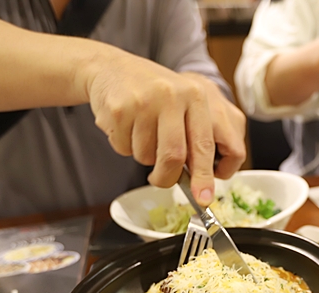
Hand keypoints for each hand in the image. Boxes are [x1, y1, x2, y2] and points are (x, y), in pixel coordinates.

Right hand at [86, 51, 245, 205]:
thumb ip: (199, 138)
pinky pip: (125, 148)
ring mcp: (145, 101)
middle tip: (163, 182)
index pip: (206, 144)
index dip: (206, 176)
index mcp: (197, 96)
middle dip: (169, 177)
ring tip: (142, 134)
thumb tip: (204, 183)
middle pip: (175, 156)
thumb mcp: (185, 106)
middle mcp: (174, 95)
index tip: (204, 198)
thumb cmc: (156, 96)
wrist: (112, 68)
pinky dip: (125, 147)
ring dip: (145, 157)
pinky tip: (126, 126)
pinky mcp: (120, 108)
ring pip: (148, 156)